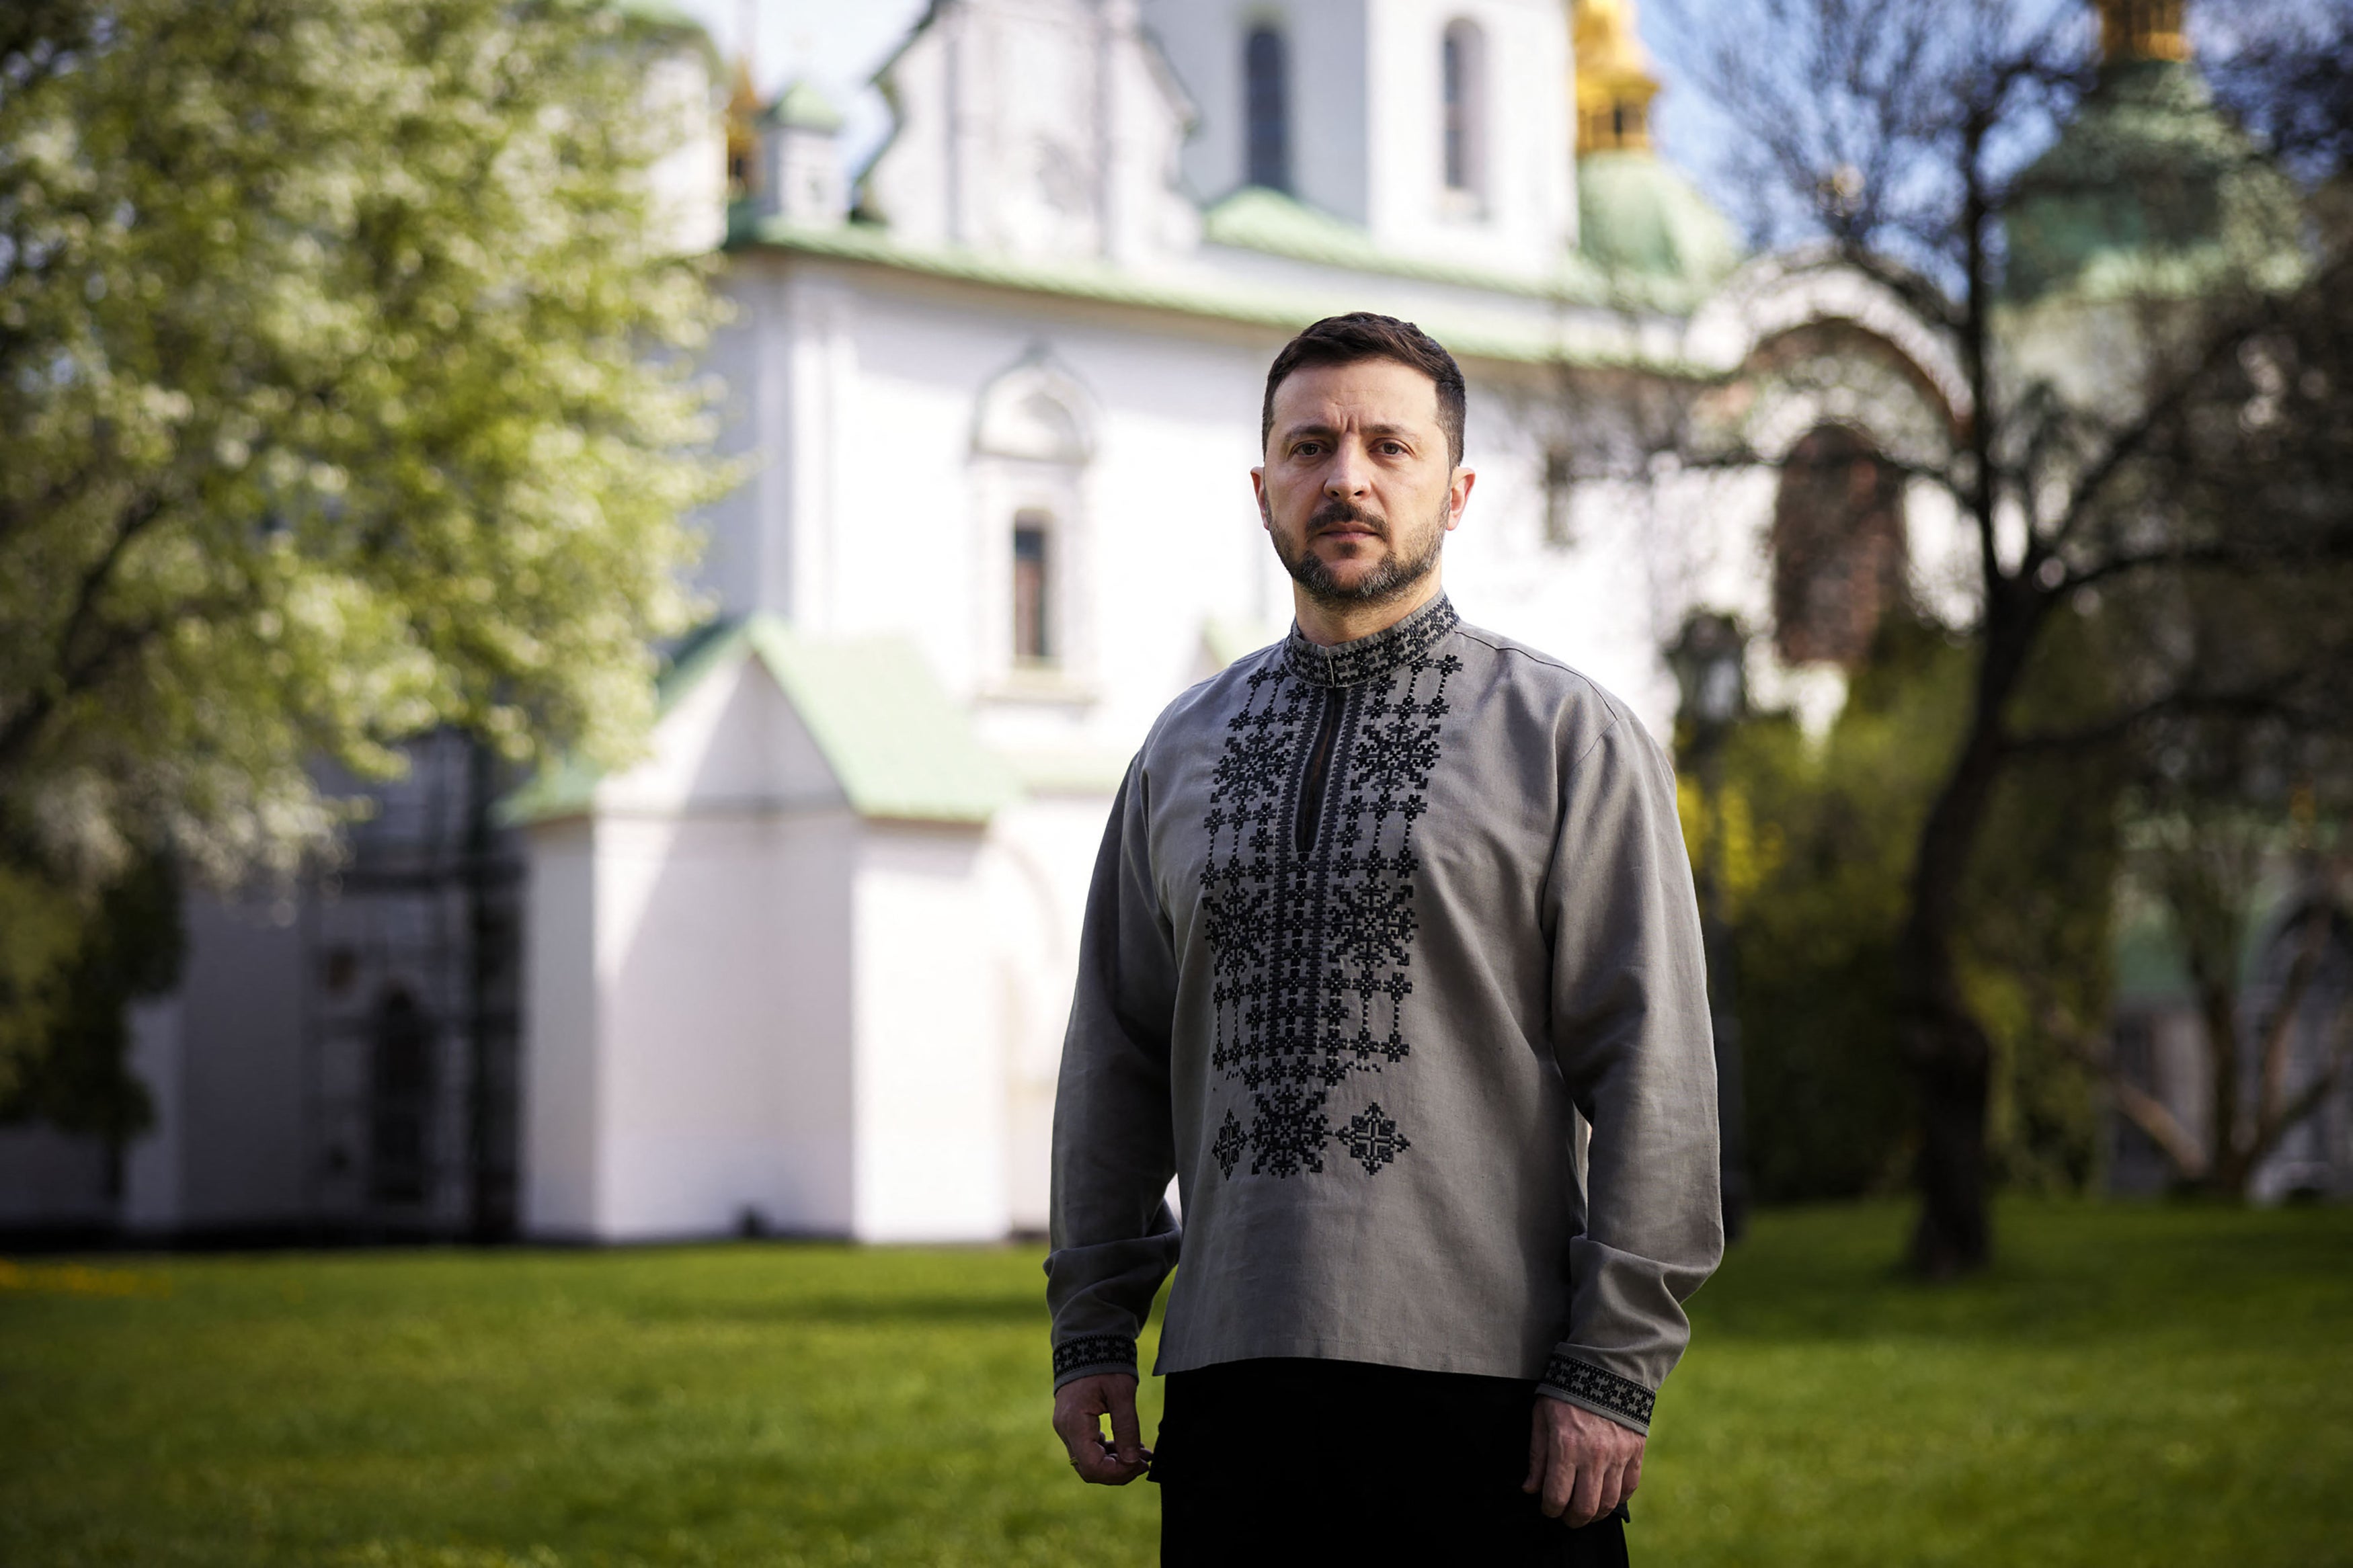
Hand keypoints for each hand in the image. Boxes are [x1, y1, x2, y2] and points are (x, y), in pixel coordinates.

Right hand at [1053, 1372, 1150, 1484]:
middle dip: (1118, 1471)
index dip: (1118, 1473)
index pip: (1092, 1466)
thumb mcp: (1122, 1393)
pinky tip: (1127, 1445)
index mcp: (1075, 1423)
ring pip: (1088, 1462)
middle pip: (1089, 1469)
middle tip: (1143, 1462)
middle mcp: (1065, 1430)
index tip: (1141, 1464)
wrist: (1088, 1344)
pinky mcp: (1072, 1426)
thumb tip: (1132, 1460)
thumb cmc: (1104, 1364)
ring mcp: (1066, 1429)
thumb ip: (1127, 1427)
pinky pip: (1088, 1449)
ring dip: (1115, 1463)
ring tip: (1141, 1454)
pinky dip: (1107, 1453)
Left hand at [1524, 1395, 1642, 1526]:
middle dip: (1572, 1519)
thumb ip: (1537, 1456)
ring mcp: (1618, 1455)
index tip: (1548, 1508)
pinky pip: (1630, 1487)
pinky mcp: (1636, 1452)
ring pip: (1609, 1503)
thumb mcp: (1542, 1417)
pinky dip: (1619, 1497)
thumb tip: (1531, 1488)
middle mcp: (1594, 1455)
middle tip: (1566, 1517)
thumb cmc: (1567, 1391)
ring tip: (1586, 1511)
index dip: (1550, 1509)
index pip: (1557, 1496)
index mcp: (1566, 1446)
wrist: (1605, 1369)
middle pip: (1585, 1508)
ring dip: (1595, 1515)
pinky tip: (1607, 1495)